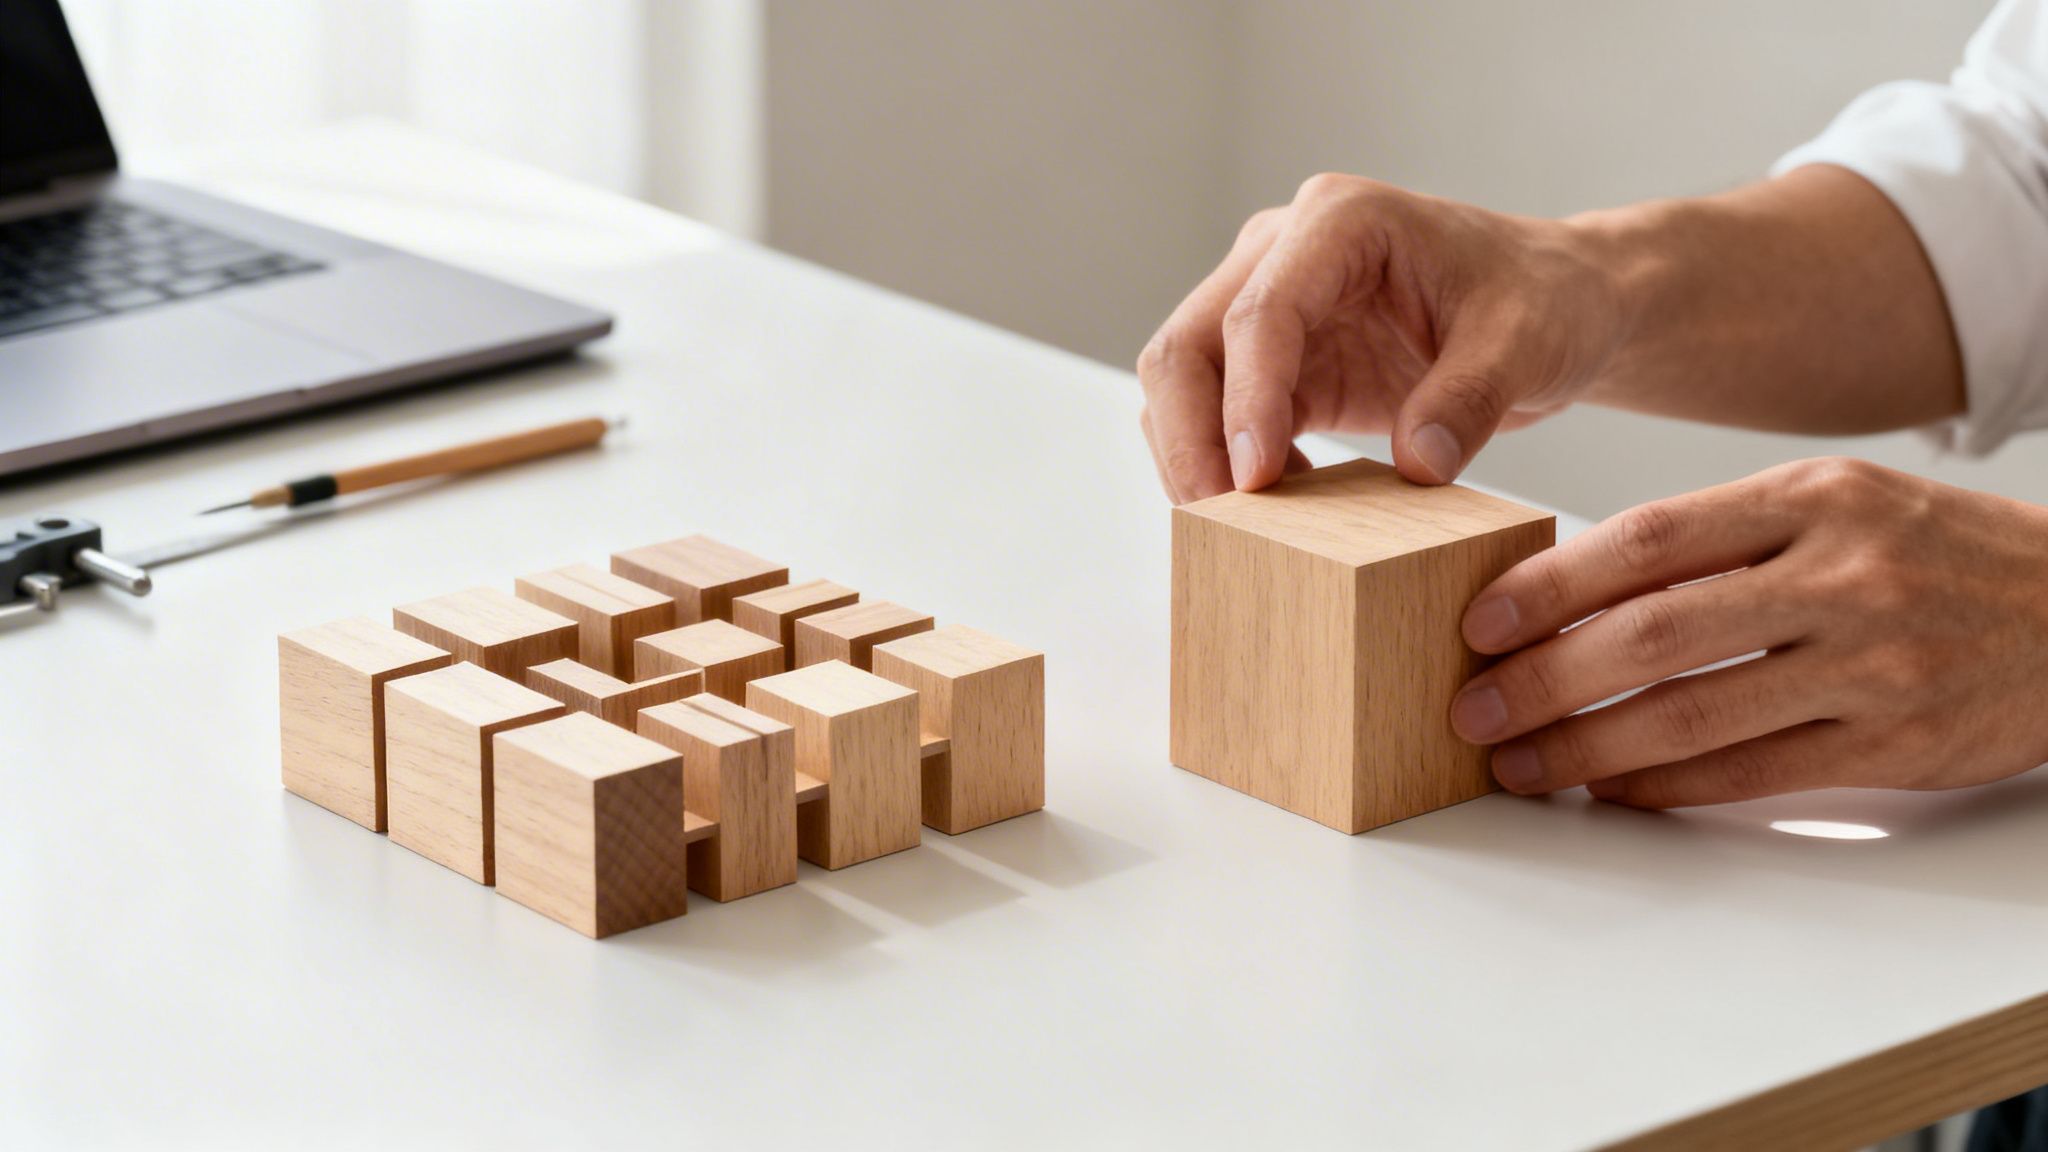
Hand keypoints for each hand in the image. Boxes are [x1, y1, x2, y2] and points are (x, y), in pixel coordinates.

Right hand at [1136, 172, 1624, 501]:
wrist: (1554, 305)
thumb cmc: (1541, 300)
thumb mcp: (1526, 343)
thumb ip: (1471, 398)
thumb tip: (1416, 465)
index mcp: (1340, 221)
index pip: (1259, 312)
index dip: (1247, 400)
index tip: (1256, 480)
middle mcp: (1284, 252)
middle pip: (1188, 345)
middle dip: (1191, 438)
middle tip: (1221, 523)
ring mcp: (1271, 305)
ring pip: (1184, 383)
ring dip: (1195, 457)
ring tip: (1243, 529)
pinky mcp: (1279, 362)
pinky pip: (1218, 415)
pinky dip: (1225, 465)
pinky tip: (1279, 511)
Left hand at [1450, 458, 2047, 807]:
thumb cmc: (1934, 554)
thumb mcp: (1837, 506)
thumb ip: (1721, 538)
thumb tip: (1576, 588)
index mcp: (1812, 497)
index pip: (1649, 537)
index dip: (1550, 584)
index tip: (1479, 621)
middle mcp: (1842, 574)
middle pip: (1655, 631)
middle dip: (1544, 678)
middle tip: (1472, 709)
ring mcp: (1872, 663)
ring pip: (1693, 713)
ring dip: (1586, 747)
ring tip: (1520, 764)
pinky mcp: (1895, 743)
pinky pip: (1750, 773)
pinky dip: (1665, 786)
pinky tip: (1611, 789)